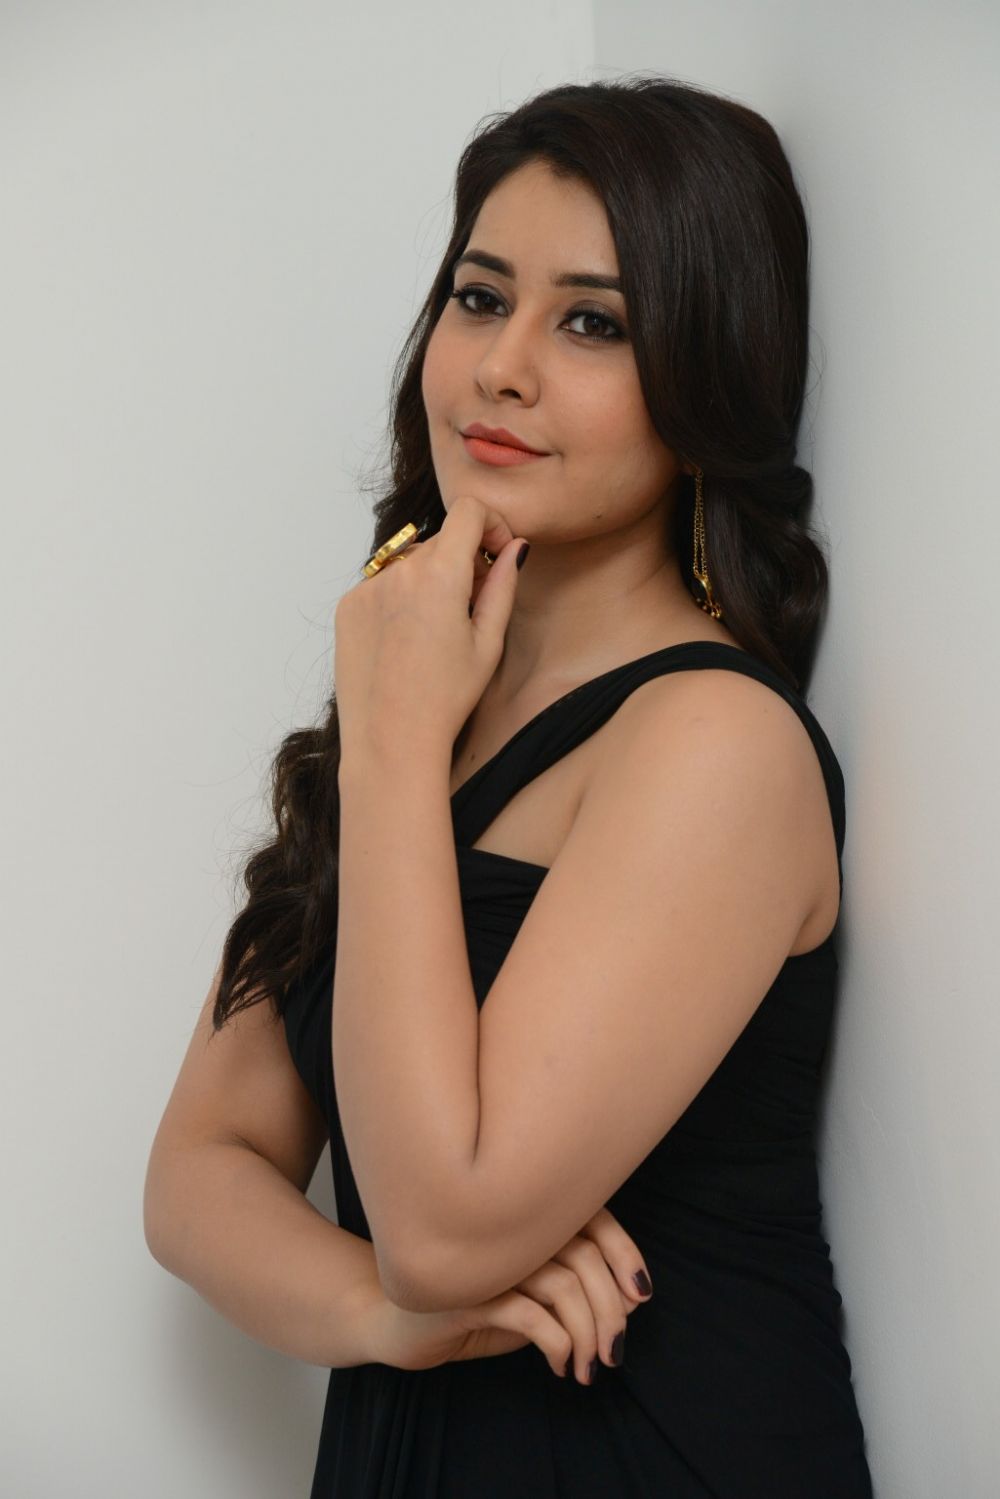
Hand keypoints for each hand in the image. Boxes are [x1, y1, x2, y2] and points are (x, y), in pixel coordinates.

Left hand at [334, 496, 528, 760]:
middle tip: (472, 608)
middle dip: (463, 561)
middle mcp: (398, 571)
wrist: (390, 738)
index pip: (468, 510)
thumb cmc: (445, 699)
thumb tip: (514, 548)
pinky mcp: (348, 606)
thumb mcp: (488, 643)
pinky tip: (406, 641)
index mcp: (440, 575)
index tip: (496, 554)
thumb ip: (503, 586)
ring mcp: (367, 587)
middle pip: (441, 540)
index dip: (491, 524)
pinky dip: (401, 598)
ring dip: (430, 580)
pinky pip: (383, 584)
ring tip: (435, 631)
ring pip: (410, 562)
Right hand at [358, 1207, 652, 1383]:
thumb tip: (626, 1303)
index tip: (640, 1298)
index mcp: (528, 1217)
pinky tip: (559, 1364)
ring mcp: (487, 1256)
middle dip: (610, 1311)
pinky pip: (530, 1315)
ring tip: (586, 1369)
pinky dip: (556, 1343)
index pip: (594, 1216)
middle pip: (585, 1255)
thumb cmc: (472, 1308)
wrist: (397, 1325)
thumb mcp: (529, 1297)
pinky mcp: (466, 1291)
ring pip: (564, 1285)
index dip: (626, 1253)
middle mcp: (510, 1227)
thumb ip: (570, 1290)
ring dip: (586, 1335)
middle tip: (613, 1352)